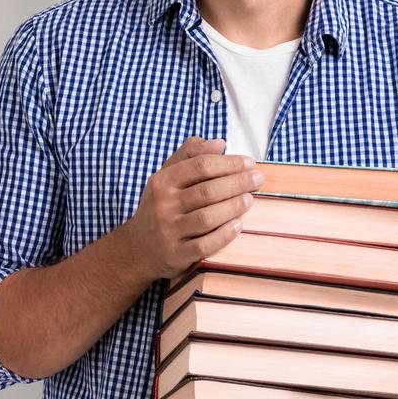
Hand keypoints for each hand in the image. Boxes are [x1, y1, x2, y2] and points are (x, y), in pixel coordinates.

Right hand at [120, 136, 262, 282]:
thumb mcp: (167, 176)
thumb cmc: (161, 206)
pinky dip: (224, 235)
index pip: (201, 166)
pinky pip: (205, 245)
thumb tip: (219, 143)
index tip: (249, 162)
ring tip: (250, 199)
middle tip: (258, 179)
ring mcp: (169, 231)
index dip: (229, 162)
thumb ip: (190, 155)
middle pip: (208, 191)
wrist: (139, 247)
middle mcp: (163, 205)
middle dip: (238, 183)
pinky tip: (239, 225)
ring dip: (234, 207)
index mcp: (162, 182)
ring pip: (208, 217)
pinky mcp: (176, 255)